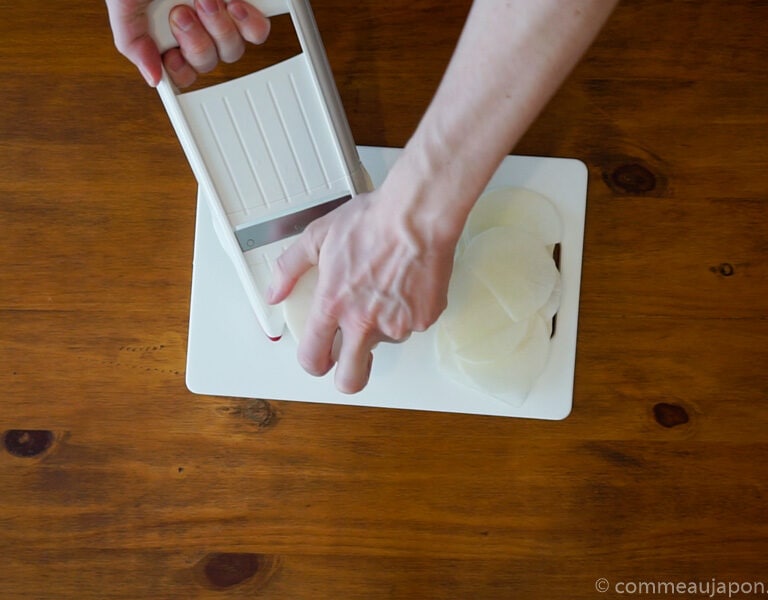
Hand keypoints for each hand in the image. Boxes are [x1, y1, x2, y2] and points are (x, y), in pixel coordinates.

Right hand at [106, 0, 269, 86]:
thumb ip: (130, 39)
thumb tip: (152, 77)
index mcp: (169, 30)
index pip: (184, 70)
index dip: (182, 71)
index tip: (173, 57)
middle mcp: (198, 25)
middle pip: (210, 62)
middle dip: (196, 41)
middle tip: (182, 11)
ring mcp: (223, 15)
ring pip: (233, 50)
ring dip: (219, 29)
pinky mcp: (245, 4)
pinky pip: (258, 32)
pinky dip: (248, 22)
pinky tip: (233, 4)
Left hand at [267, 192, 456, 393]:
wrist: (418, 214)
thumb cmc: (372, 221)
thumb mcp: (317, 236)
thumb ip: (289, 269)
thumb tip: (274, 292)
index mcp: (333, 305)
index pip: (313, 357)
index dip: (313, 364)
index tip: (319, 360)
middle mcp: (363, 321)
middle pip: (351, 379)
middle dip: (348, 377)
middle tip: (351, 362)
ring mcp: (396, 324)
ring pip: (385, 342)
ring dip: (382, 326)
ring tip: (384, 289)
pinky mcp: (423, 319)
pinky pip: (412, 325)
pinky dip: (407, 311)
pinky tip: (405, 284)